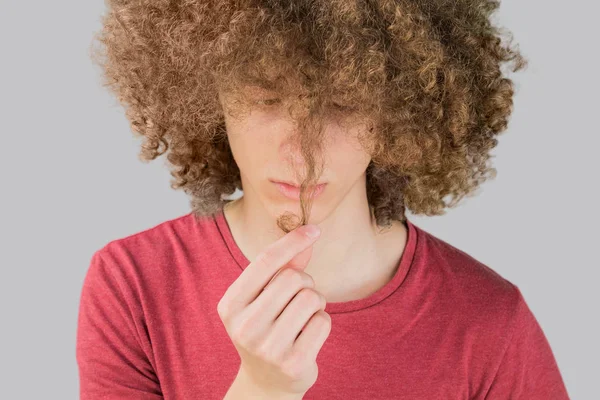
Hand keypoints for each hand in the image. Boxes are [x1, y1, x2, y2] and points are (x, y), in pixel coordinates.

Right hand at [218, 224, 330, 397]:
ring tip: (301, 318)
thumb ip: (283, 266)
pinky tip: (307, 336)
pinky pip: (323, 321)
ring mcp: (267, 347)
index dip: (293, 241)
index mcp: (230, 304)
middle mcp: (244, 326)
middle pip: (293, 278)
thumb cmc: (266, 328)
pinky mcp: (293, 363)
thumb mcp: (264, 297)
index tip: (314, 229)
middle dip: (304, 283)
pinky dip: (321, 323)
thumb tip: (307, 235)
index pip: (265, 260)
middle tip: (297, 299)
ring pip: (311, 298)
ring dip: (315, 303)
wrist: (266, 382)